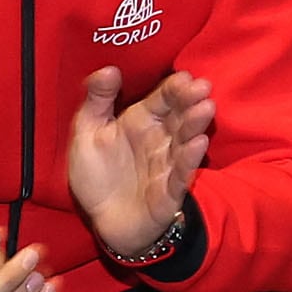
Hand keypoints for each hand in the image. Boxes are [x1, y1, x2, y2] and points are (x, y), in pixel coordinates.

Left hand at [63, 64, 215, 260]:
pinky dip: (190, 159)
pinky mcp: (170, 191)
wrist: (103, 221)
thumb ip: (97, 100)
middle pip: (178, 116)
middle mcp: (160, 139)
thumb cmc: (98, 175)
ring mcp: (168, 164)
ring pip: (185, 141)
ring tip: (205, 109)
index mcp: (141, 122)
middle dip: (190, 101)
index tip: (183, 76)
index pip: (162, 99)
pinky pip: (182, 174)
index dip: (173, 88)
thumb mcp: (87, 133)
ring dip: (195, 125)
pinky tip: (198, 143)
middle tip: (201, 87)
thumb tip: (110, 69)